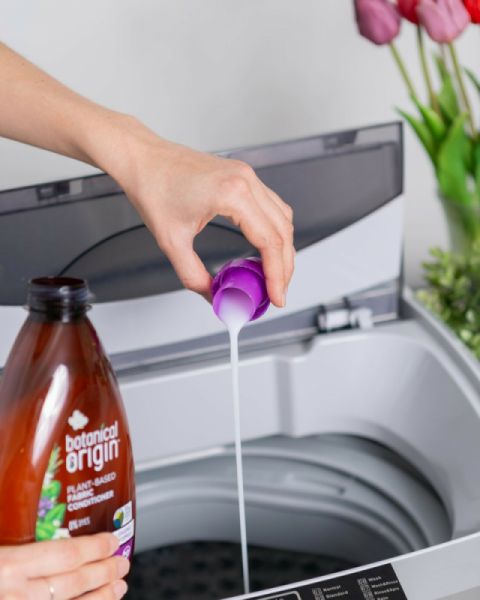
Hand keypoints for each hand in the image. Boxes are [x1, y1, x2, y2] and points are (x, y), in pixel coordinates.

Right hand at [0, 533, 128, 599]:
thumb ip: (14, 535)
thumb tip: (32, 516)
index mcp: (8, 565)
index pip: (65, 554)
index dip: (95, 547)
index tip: (113, 541)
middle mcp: (16, 594)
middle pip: (74, 582)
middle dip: (104, 572)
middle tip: (122, 564)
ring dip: (100, 598)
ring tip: (118, 588)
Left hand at [102, 118, 294, 305]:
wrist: (143, 159)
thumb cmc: (153, 187)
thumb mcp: (172, 241)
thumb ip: (194, 275)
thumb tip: (214, 296)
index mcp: (233, 194)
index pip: (270, 242)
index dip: (277, 275)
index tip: (276, 297)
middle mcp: (246, 181)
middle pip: (283, 232)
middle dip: (284, 267)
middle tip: (276, 293)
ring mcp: (247, 176)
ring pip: (282, 219)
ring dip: (283, 249)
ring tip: (274, 276)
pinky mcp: (243, 177)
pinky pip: (272, 206)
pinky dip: (275, 231)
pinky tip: (266, 249)